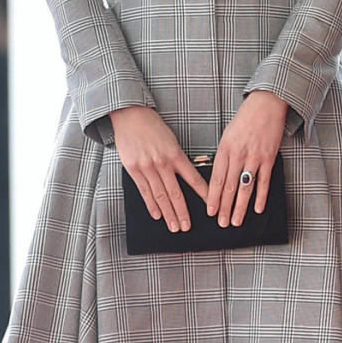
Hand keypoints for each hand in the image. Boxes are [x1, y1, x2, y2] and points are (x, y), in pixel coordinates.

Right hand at [111, 105, 208, 232]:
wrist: (130, 116)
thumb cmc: (153, 127)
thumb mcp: (172, 140)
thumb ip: (178, 159)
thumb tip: (188, 177)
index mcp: (175, 154)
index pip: (193, 178)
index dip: (203, 194)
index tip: (210, 206)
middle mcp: (162, 163)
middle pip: (175, 193)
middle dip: (182, 212)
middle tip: (187, 226)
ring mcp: (147, 167)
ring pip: (160, 196)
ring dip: (168, 213)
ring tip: (174, 226)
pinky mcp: (134, 169)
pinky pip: (144, 191)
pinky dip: (151, 204)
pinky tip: (157, 215)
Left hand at [208, 90, 288, 226]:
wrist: (266, 105)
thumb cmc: (245, 120)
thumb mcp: (227, 135)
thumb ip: (224, 156)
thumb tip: (220, 177)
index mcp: (224, 149)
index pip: (217, 179)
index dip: (213, 197)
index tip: (210, 211)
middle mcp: (238, 154)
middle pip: (229, 187)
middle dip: (224, 207)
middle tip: (222, 223)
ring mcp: (254, 157)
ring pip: (245, 187)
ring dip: (240, 207)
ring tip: (236, 221)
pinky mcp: (268, 158)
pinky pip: (263, 181)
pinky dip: (260, 197)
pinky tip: (257, 209)